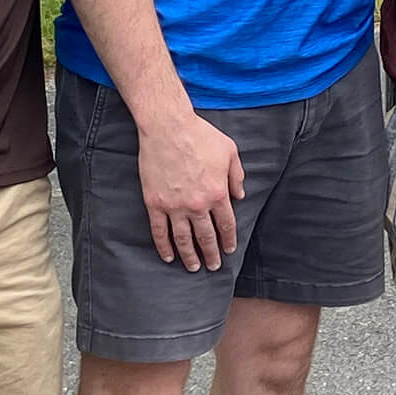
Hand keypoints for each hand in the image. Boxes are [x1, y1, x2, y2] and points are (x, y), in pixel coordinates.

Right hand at [138, 111, 245, 270]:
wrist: (168, 127)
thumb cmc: (201, 135)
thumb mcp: (230, 151)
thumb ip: (237, 176)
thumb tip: (240, 196)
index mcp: (218, 193)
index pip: (226, 224)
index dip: (228, 240)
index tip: (229, 249)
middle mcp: (198, 204)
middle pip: (206, 237)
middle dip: (211, 254)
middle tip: (213, 266)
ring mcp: (174, 206)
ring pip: (183, 239)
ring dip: (189, 256)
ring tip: (193, 267)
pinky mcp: (155, 204)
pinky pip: (159, 232)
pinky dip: (164, 247)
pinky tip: (169, 256)